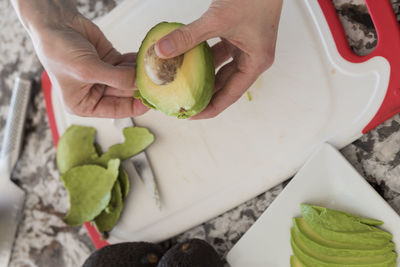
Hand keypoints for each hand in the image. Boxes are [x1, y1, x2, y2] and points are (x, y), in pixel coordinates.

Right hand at [12, 0, 147, 117]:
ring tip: (156, 71)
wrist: (54, 22)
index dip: (135, 106)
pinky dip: (138, 63)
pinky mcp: (111, 61)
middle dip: (140, 88)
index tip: (151, 101)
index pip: (117, 110)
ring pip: (129, 79)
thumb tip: (140, 83)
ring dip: (141, 74)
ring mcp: (105, 76)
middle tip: (158, 83)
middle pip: (126, 94)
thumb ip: (116, 79)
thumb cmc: (57, 50)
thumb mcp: (88, 70)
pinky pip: (129, 65)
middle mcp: (96, 93)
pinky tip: (148, 61)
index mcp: (85, 105)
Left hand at [155, 0, 282, 118]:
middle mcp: (253, 59)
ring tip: (182, 84)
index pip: (230, 96)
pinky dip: (204, 57)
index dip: (209, 108)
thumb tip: (162, 51)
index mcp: (256, 63)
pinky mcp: (239, 37)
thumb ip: (188, 36)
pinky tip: (189, 58)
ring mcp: (246, 48)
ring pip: (221, 70)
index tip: (190, 114)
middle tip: (182, 101)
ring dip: (203, 76)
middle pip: (225, 86)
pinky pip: (219, 54)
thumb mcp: (217, 20)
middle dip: (204, 94)